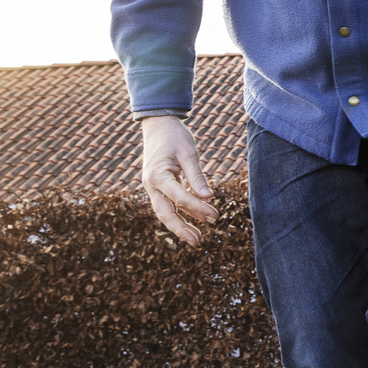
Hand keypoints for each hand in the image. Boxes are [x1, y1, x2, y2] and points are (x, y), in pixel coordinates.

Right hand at [140, 115, 216, 244]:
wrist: (158, 125)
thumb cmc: (174, 137)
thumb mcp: (188, 153)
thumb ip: (197, 176)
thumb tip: (209, 197)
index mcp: (157, 176)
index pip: (179, 198)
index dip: (198, 208)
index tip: (216, 216)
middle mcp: (151, 184)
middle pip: (165, 212)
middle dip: (180, 229)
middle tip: (197, 242)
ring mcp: (153, 186)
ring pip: (165, 211)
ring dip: (180, 224)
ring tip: (197, 238)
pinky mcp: (159, 185)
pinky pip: (169, 203)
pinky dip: (182, 212)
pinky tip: (197, 220)